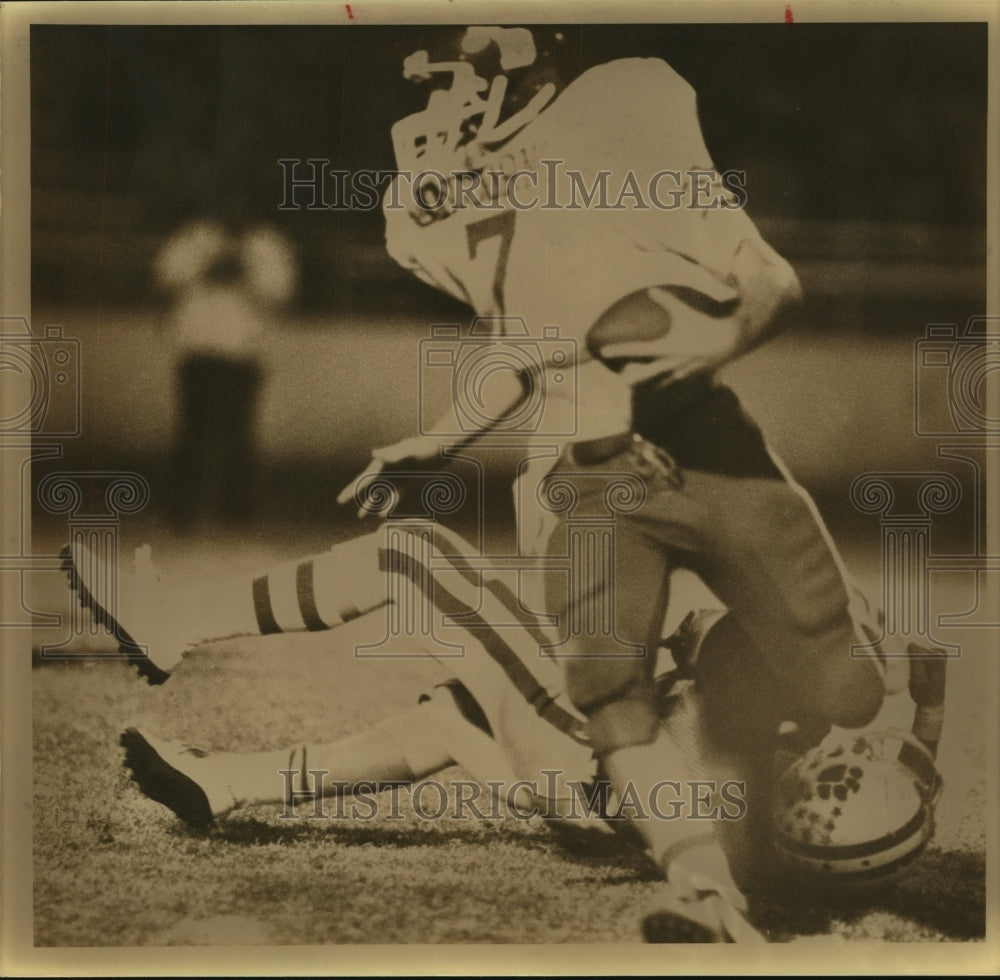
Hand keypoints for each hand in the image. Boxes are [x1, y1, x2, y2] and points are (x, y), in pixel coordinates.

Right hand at [335, 436, 443, 518]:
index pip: (363, 480)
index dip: (351, 490)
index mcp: (382, 465)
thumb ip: (391, 454)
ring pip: (379, 495)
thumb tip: (374, 453)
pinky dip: (387, 506)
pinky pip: (393, 498)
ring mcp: (395, 479)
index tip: (341, 499)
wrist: (436, 451)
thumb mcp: (406, 451)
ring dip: (370, 505)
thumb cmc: (421, 448)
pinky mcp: (405, 484)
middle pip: (367, 487)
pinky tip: (382, 515)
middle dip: (354, 495)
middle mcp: (386, 472)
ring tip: (360, 515)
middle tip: (340, 501)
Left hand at [601, 314, 739, 388]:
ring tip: (637, 384)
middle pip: (644, 375)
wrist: (726, 341)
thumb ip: (666, 301)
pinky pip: (672, 381)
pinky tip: (661, 382)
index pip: (637, 349)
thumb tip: (651, 290)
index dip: (619, 349)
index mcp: (665, 347)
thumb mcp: (683, 312)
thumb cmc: (703, 324)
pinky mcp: (688, 376)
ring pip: (658, 382)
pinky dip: (664, 382)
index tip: (603, 352)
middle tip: (620, 379)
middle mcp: (669, 362)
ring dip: (647, 383)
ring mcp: (678, 372)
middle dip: (631, 378)